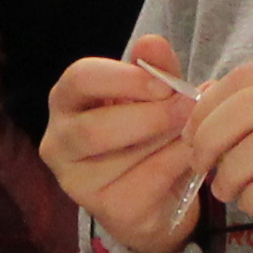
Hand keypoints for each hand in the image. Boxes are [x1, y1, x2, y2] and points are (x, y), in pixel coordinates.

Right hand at [43, 34, 205, 252]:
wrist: (158, 199)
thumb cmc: (148, 135)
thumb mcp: (154, 96)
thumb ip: (154, 69)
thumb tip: (152, 43)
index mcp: (65, 102)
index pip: (79, 79)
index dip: (123, 79)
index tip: (163, 84)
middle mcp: (58, 143)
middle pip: (92, 129)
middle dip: (150, 116)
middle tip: (190, 107)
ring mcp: (76, 182)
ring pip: (120, 158)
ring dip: (168, 139)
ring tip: (195, 130)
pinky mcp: (106, 209)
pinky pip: (146, 181)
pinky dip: (177, 163)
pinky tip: (194, 156)